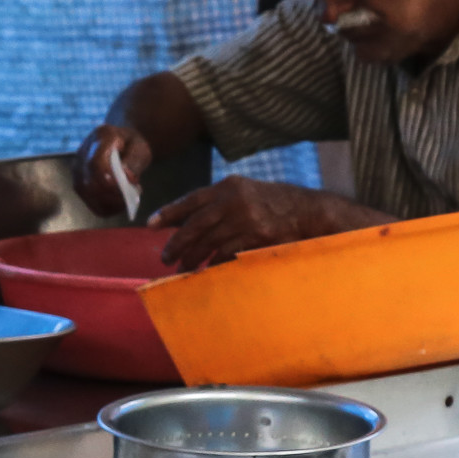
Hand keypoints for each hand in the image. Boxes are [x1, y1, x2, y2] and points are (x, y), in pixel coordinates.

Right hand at [73, 124, 152, 216]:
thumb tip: (128, 177)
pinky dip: (110, 208)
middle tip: (135, 192)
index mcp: (100, 138)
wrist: (120, 143)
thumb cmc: (131, 144)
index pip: (96, 163)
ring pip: (91, 197)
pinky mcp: (80, 188)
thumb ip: (135, 159)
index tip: (133, 185)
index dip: (111, 180)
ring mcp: (77, 173)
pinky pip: (94, 206)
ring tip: (129, 195)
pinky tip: (120, 201)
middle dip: (115, 195)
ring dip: (114, 202)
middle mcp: (82, 156)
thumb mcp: (140, 147)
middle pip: (90, 184)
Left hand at [149, 177, 391, 271]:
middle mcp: (234, 200)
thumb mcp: (244, 193)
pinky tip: (205, 271)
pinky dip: (214, 264)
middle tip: (165, 258)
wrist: (308, 210)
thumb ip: (217, 203)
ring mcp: (246, 218)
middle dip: (177, 243)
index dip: (169, 213)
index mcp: (228, 186)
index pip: (191, 199)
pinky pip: (226, 254)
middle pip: (195, 225)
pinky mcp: (256, 237)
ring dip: (192, 258)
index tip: (150, 225)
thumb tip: (185, 222)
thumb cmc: (272, 202)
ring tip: (181, 269)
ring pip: (208, 242)